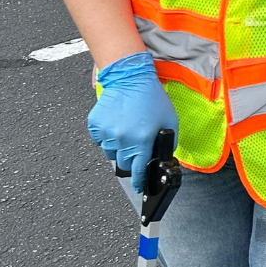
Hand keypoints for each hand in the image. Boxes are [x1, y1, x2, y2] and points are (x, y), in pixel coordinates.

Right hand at [86, 52, 177, 192]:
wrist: (131, 78)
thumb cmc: (152, 98)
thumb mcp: (170, 121)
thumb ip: (168, 142)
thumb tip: (163, 157)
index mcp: (142, 140)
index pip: (138, 170)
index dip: (139, 181)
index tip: (139, 187)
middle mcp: (123, 139)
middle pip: (124, 163)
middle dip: (131, 160)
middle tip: (136, 147)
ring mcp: (107, 133)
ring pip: (110, 153)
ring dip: (118, 148)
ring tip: (127, 131)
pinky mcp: (95, 125)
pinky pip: (99, 140)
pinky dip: (107, 137)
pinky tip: (117, 124)